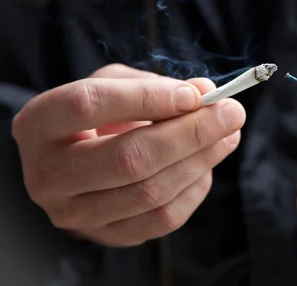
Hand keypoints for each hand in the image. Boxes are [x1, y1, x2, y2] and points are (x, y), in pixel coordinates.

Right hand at [12, 64, 245, 246]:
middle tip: (231, 113)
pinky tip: (206, 164)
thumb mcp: (115, 85)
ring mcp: (76, 214)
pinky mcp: (107, 236)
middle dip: (191, 133)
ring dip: (202, 160)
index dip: (148, 98)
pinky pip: (163, 219)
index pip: (90, 105)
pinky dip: (195, 188)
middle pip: (129, 158)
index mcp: (39, 125)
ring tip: (229, 134)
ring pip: (151, 192)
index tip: (194, 95)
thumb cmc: (98, 115)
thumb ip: (155, 85)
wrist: (77, 162)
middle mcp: (49, 176)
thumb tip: (204, 93)